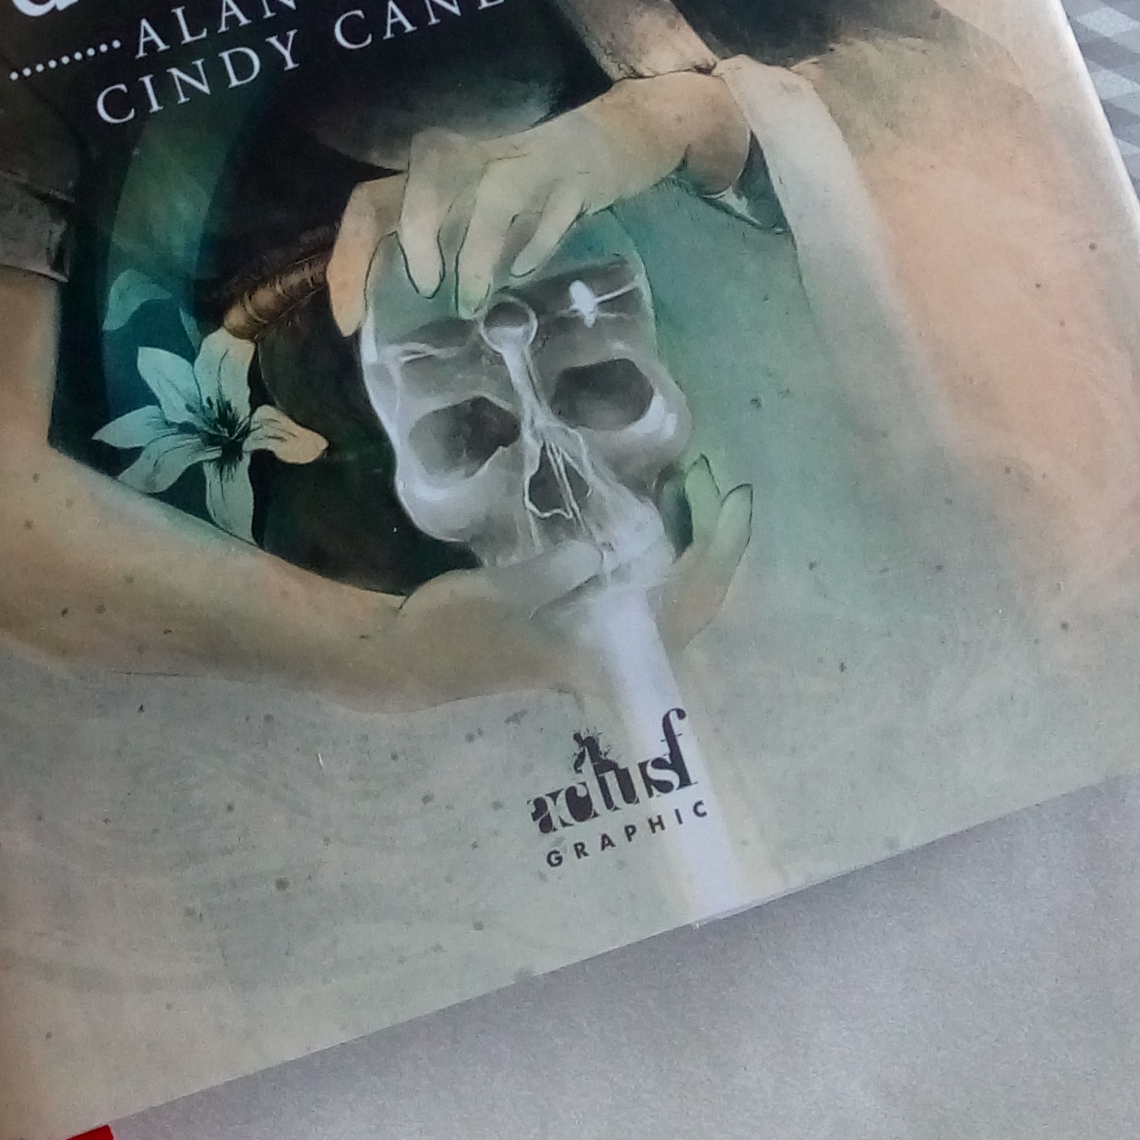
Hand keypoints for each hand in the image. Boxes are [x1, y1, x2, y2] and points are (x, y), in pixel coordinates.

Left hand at [327, 71, 751, 332]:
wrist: (621, 134)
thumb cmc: (528, 180)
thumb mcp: (471, 204)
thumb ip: (435, 244)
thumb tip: (393, 311)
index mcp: (437, 168)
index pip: (369, 202)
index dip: (350, 261)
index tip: (351, 323)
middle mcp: (476, 154)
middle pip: (426, 173)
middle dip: (416, 235)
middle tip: (425, 286)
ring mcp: (530, 160)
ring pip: (493, 196)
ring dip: (477, 256)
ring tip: (472, 304)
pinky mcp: (576, 177)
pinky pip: (551, 215)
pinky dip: (534, 249)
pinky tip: (523, 271)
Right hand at [367, 458, 754, 706]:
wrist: (410, 660)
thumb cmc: (450, 636)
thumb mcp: (493, 600)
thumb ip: (547, 575)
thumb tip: (594, 551)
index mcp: (598, 658)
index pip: (683, 609)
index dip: (716, 556)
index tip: (729, 499)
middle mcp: (612, 652)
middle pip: (691, 598)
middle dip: (711, 540)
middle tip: (709, 478)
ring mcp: (599, 634)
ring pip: (669, 589)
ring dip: (687, 541)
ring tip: (688, 484)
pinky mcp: (580, 618)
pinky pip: (640, 580)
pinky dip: (656, 545)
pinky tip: (647, 506)